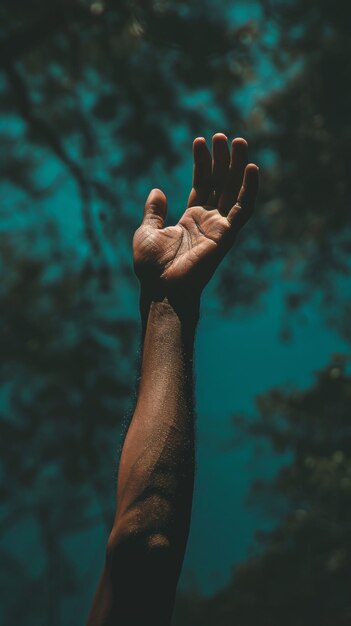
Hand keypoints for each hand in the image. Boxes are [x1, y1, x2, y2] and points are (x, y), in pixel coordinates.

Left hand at [133, 133, 258, 304]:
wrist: (162, 288)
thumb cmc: (152, 267)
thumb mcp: (146, 231)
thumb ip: (154, 211)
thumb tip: (157, 190)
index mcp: (190, 218)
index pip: (201, 184)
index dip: (202, 163)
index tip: (199, 141)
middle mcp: (208, 220)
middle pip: (220, 183)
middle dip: (222, 159)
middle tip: (222, 136)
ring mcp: (219, 227)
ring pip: (233, 190)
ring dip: (236, 166)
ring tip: (236, 141)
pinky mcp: (227, 235)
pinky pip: (243, 209)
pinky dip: (249, 189)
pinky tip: (250, 167)